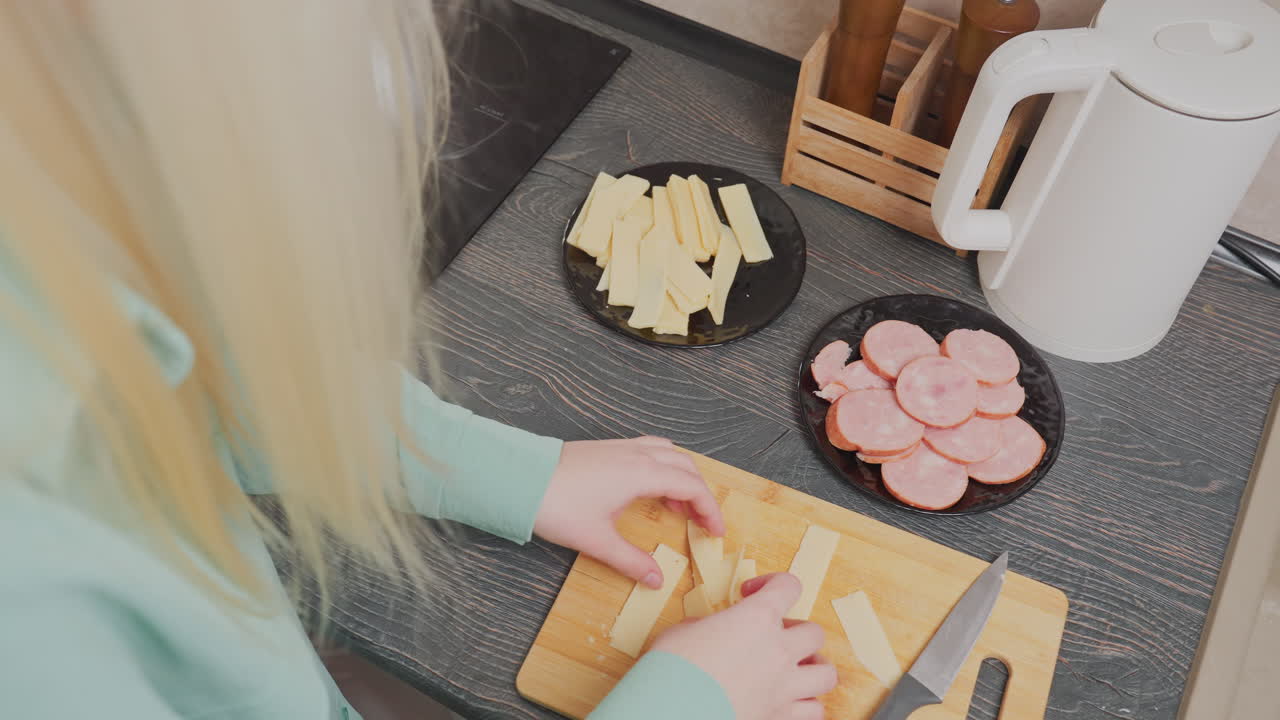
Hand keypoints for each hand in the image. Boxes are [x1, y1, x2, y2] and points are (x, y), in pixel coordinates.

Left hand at [535, 437, 723, 588]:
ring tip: (676, 504)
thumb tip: (655, 579)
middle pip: (685, 466)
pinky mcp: (605, 448)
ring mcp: (620, 447)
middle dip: (699, 492)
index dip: (709, 509)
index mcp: (641, 473)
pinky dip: (660, 466)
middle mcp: (636, 454)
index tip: (715, 531)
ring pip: (667, 453)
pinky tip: (647, 488)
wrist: (518, 479)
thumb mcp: (597, 540)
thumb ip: (631, 561)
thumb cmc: (556, 505)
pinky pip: (647, 449)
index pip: (692, 486)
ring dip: (680, 475)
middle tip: (701, 521)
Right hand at [651, 573, 836, 719]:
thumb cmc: (671, 669)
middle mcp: (778, 650)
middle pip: (814, 633)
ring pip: (826, 673)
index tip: (755, 592)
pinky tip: (789, 701)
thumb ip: (708, 626)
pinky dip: (807, 704)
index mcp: (756, 618)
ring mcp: (784, 687)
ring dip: (813, 668)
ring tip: (795, 669)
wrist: (672, 712)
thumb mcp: (683, 632)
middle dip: (797, 632)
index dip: (774, 583)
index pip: (788, 586)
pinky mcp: (781, 718)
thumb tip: (710, 632)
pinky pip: (814, 711)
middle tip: (775, 636)